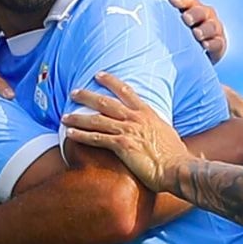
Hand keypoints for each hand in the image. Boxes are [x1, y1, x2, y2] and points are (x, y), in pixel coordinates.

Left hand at [61, 72, 191, 193]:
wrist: (178, 168)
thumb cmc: (175, 156)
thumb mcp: (167, 133)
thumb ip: (155, 126)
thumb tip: (154, 127)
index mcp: (147, 113)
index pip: (126, 91)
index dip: (110, 81)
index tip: (98, 75)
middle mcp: (136, 118)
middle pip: (105, 102)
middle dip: (87, 96)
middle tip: (74, 92)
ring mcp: (128, 131)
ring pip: (96, 120)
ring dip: (78, 118)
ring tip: (64, 116)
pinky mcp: (122, 145)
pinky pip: (96, 138)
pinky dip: (81, 136)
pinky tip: (69, 134)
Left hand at [169, 0, 226, 63]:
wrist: (195, 52)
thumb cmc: (180, 33)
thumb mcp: (173, 22)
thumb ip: (169, 9)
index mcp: (192, 8)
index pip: (188, 0)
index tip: (172, 0)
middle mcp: (205, 16)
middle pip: (201, 12)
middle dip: (194, 14)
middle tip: (185, 18)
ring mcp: (213, 30)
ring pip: (212, 27)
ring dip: (204, 30)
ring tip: (196, 33)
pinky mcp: (219, 45)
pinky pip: (218, 43)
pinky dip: (212, 44)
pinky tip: (205, 45)